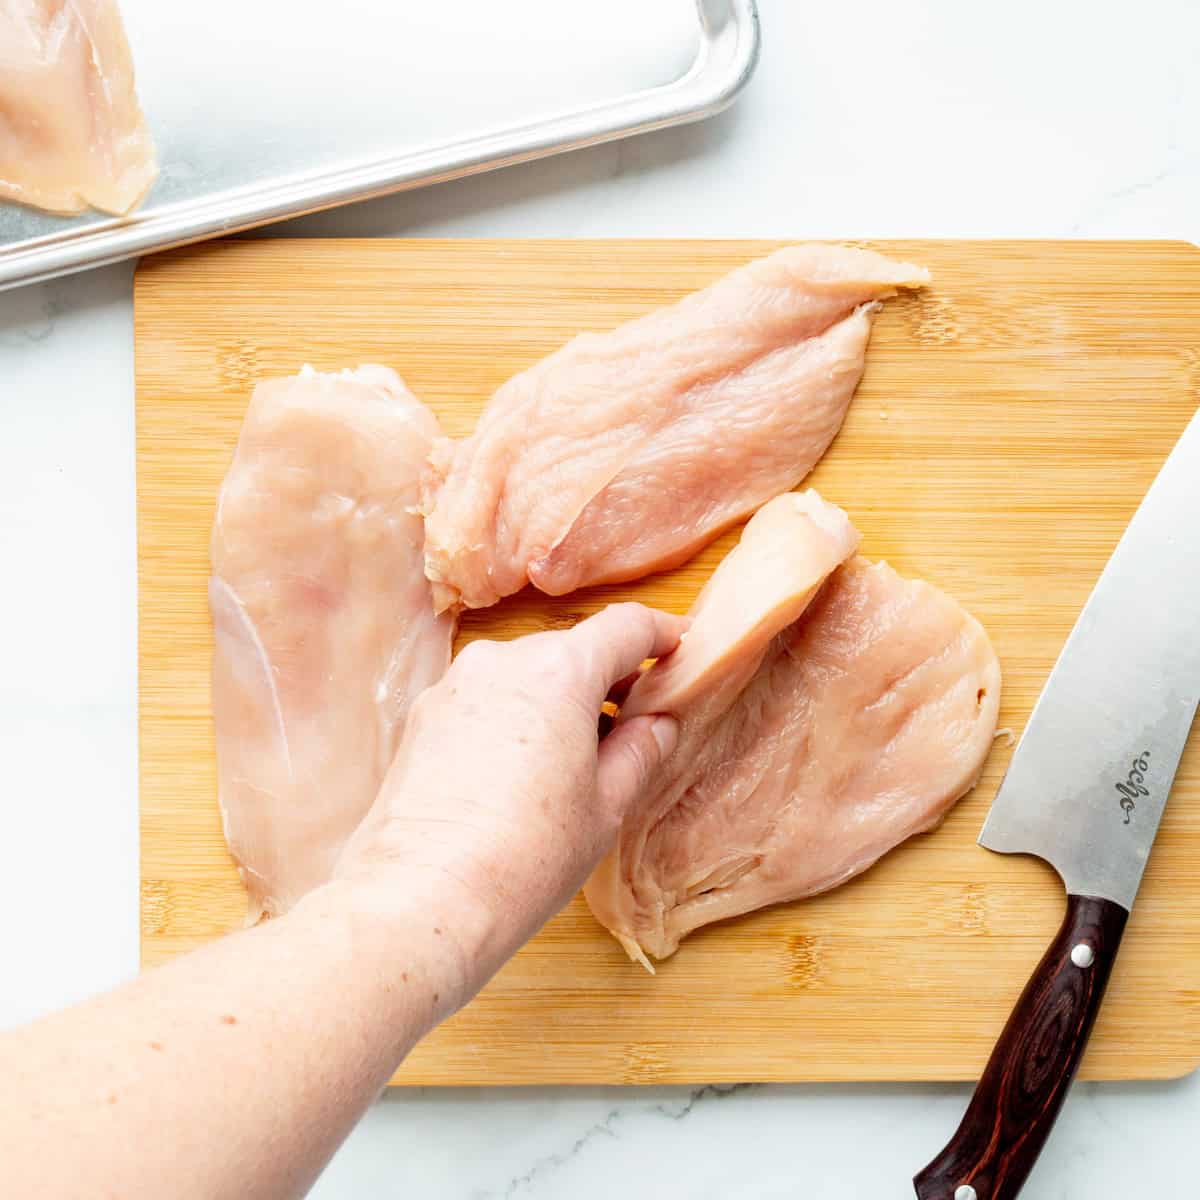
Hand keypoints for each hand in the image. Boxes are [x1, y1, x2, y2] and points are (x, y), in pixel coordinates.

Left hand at [335, 602, 684, 1003]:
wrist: (422, 899)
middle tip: (634, 723)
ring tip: (573, 759)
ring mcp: (455, 685)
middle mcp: (502, 661)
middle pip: (571, 649)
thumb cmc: (525, 857)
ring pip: (524, 674)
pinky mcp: (422, 716)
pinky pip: (484, 700)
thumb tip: (658, 724)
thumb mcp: (605, 806)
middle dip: (606, 678)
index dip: (661, 636)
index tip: (678, 650)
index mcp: (559, 671)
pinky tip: (520, 773)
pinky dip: (512, 718)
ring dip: (556, 700)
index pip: (625, 627)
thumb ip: (639, 751)